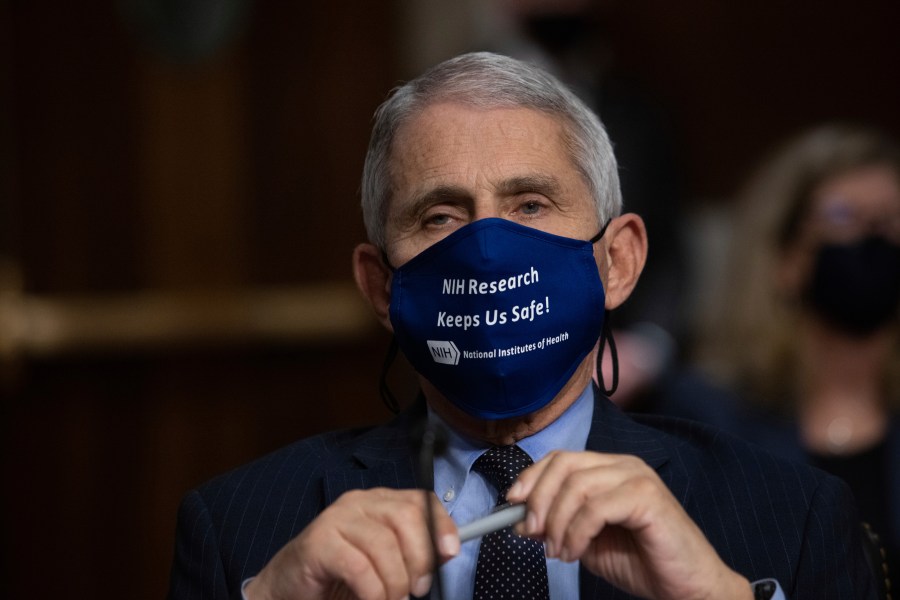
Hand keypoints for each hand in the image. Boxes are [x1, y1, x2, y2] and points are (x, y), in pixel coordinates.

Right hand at [245, 488, 458, 599]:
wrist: (288, 588)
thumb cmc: (340, 577)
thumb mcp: (385, 564)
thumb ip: (414, 554)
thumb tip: (448, 550)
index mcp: (379, 502)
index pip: (421, 500)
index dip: (440, 525)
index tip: (450, 553)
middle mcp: (359, 502)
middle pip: (407, 517)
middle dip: (420, 558)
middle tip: (417, 589)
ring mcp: (337, 518)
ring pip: (384, 544)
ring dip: (395, 582)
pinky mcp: (319, 541)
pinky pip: (359, 566)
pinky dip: (373, 591)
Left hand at [506, 451, 752, 599]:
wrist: (688, 588)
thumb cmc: (643, 563)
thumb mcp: (587, 543)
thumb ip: (558, 526)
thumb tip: (521, 520)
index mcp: (610, 469)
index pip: (561, 459)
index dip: (532, 478)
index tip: (512, 505)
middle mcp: (623, 465)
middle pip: (564, 465)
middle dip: (539, 499)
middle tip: (531, 533)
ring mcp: (637, 477)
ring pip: (577, 486)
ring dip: (557, 523)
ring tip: (558, 552)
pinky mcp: (647, 497)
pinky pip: (596, 508)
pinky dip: (576, 532)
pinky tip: (575, 553)